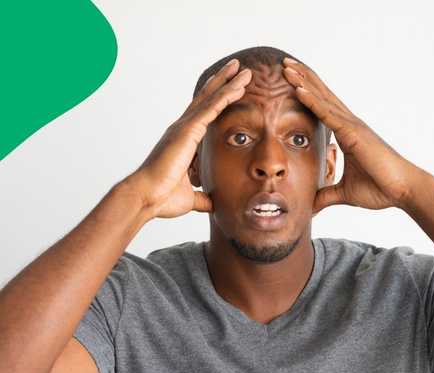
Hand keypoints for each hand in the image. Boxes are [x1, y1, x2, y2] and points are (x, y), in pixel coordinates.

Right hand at [125, 59, 251, 219]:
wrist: (146, 198)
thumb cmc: (162, 198)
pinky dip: (226, 96)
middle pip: (207, 99)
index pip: (204, 114)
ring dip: (229, 83)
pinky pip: (211, 109)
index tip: (231, 87)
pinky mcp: (187, 131)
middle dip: (223, 82)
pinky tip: (238, 86)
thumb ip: (202, 196)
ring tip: (244, 70)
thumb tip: (212, 202)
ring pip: (211, 99)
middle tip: (238, 67)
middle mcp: (182, 129)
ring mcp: (184, 128)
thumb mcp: (190, 196)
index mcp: (184, 141)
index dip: (217, 100)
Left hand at [280, 57, 427, 212]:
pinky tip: (298, 89)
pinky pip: (328, 114)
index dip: (308, 93)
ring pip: (323, 99)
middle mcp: (350, 125)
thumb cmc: (382, 190)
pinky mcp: (354, 134)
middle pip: (322, 96)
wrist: (404, 191)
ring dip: (303, 82)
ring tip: (286, 66)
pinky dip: (312, 101)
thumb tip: (311, 206)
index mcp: (348, 135)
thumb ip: (328, 196)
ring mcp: (353, 126)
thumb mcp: (346, 193)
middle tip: (284, 63)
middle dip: (303, 79)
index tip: (291, 80)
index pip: (323, 109)